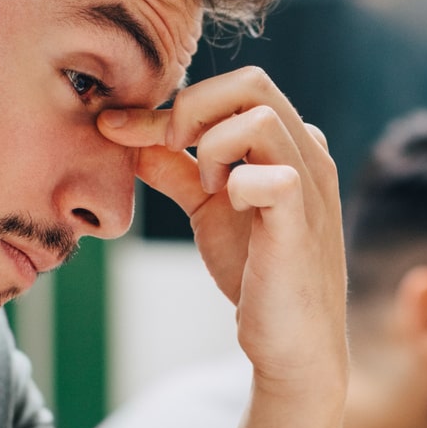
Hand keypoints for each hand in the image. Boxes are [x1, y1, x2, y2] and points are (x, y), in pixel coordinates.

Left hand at [99, 69, 345, 395]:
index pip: (233, 89)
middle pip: (252, 83)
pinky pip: (271, 176)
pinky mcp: (302, 224)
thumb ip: (176, 171)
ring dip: (214, 147)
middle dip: (192, 108)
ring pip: (261, 117)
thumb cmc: (259, 275)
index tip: (115, 125)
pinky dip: (236, 184)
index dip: (171, 103)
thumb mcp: (209, 211)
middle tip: (168, 150)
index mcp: (289, 143)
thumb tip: (130, 138)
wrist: (291, 344)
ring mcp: (311, 186)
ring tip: (206, 188)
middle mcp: (308, 153)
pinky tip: (229, 209)